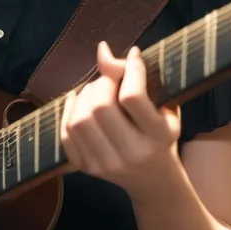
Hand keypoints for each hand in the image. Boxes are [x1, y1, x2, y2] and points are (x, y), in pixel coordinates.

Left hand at [60, 40, 180, 199]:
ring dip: (84, 95)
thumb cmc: (161, 135)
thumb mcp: (164, 108)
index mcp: (158, 137)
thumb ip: (136, 78)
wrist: (153, 179)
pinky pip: (66, 134)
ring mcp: (107, 164)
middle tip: (109, 79)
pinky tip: (79, 101)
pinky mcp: (87, 169)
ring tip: (96, 90)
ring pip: (80, 120)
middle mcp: (132, 154)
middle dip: (102, 82)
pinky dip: (69, 111)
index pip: (132, 97)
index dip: (129, 69)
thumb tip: (102, 50)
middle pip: (101, 107)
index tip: (133, 57)